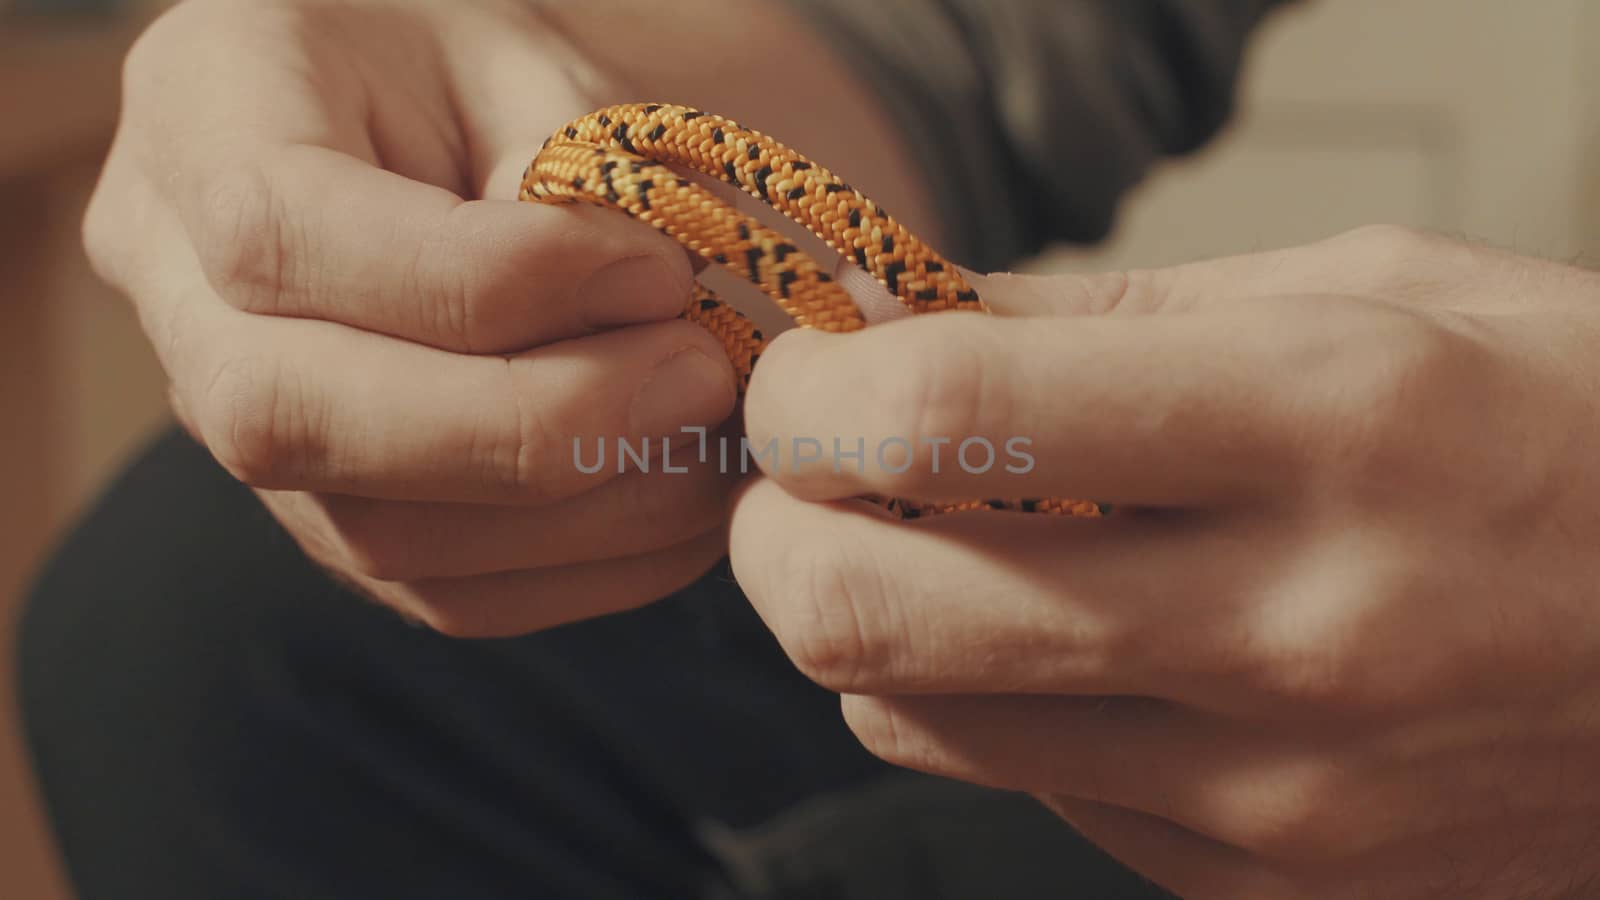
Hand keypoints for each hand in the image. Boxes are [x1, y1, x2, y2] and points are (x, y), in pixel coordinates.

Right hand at [84, 0, 747, 634]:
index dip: (484, 280)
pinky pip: (440, 589)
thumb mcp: (531, 58)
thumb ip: (571, 178)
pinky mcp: (326, 511)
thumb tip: (642, 323)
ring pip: (370, 532)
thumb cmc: (488, 67)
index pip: (282, 233)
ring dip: (581, 511)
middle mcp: (171, 280)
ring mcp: (232, 418)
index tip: (656, 271)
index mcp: (201, 107)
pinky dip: (587, 566)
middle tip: (700, 379)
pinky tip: (686, 510)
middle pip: (286, 415)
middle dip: (526, 423)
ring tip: (715, 443)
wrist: (444, 127)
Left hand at [730, 226, 1599, 897]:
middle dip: (777, 537)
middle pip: (869, 615)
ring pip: (916, 722)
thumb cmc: (1582, 425)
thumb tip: (903, 319)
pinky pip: (1031, 789)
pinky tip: (1076, 636)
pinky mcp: (1268, 884)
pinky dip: (997, 701)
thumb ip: (1116, 310)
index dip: (810, 393)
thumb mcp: (1384, 290)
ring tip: (938, 546)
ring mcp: (1279, 793)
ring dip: (871, 621)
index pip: (942, 417)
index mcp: (1325, 420)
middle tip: (803, 479)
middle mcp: (1292, 629)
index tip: (805, 377)